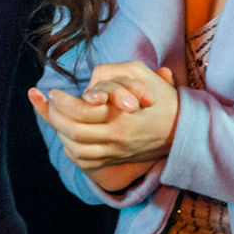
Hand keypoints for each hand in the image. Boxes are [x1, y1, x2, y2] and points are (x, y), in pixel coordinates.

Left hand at [27, 59, 179, 171]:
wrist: (183, 128)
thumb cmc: (160, 96)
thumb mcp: (139, 73)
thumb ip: (111, 73)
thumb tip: (89, 84)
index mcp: (121, 116)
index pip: (81, 112)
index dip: (62, 102)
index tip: (52, 91)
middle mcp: (116, 138)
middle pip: (73, 132)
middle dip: (55, 116)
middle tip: (50, 101)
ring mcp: (115, 152)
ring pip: (76, 149)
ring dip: (60, 132)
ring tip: (54, 116)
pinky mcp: (116, 159)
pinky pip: (85, 160)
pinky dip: (70, 148)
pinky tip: (65, 134)